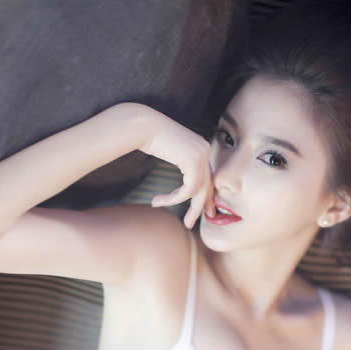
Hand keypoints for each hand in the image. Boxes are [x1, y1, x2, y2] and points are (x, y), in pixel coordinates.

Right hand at [141, 109, 215, 227]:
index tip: (204, 213)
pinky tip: (158, 199)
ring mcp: (201, 153)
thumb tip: (189, 186)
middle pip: (206, 186)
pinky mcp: (193, 159)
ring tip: (158, 203)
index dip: (206, 197)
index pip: (207, 178)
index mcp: (201, 148)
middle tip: (189, 223)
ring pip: (196, 190)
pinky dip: (173, 198)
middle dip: (198, 207)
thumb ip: (184, 166)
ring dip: (176, 202)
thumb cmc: (151, 138)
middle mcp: (204, 149)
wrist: (142, 125)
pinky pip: (188, 189)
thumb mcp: (172, 154)